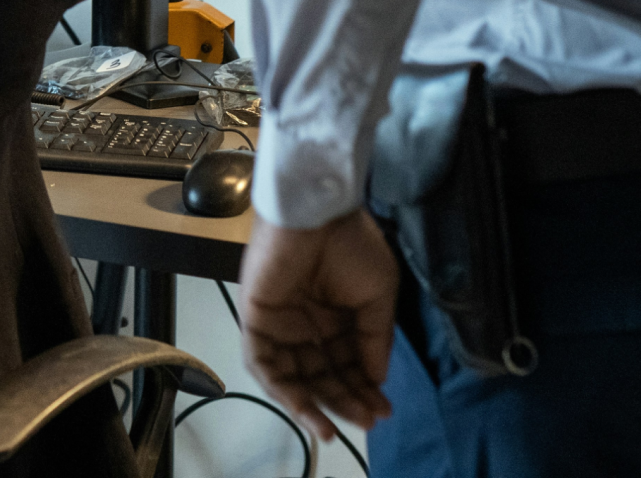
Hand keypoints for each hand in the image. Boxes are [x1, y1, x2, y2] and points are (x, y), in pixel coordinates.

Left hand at [241, 209, 398, 440]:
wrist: (317, 210)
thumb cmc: (350, 244)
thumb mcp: (379, 294)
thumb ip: (375, 339)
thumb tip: (376, 380)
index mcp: (337, 314)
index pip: (348, 363)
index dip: (364, 389)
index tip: (383, 411)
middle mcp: (308, 323)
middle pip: (323, 375)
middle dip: (345, 401)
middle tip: (367, 421)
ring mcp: (281, 323)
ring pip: (294, 378)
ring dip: (314, 406)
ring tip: (335, 430)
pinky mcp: (257, 321)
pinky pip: (267, 365)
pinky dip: (285, 392)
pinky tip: (310, 413)